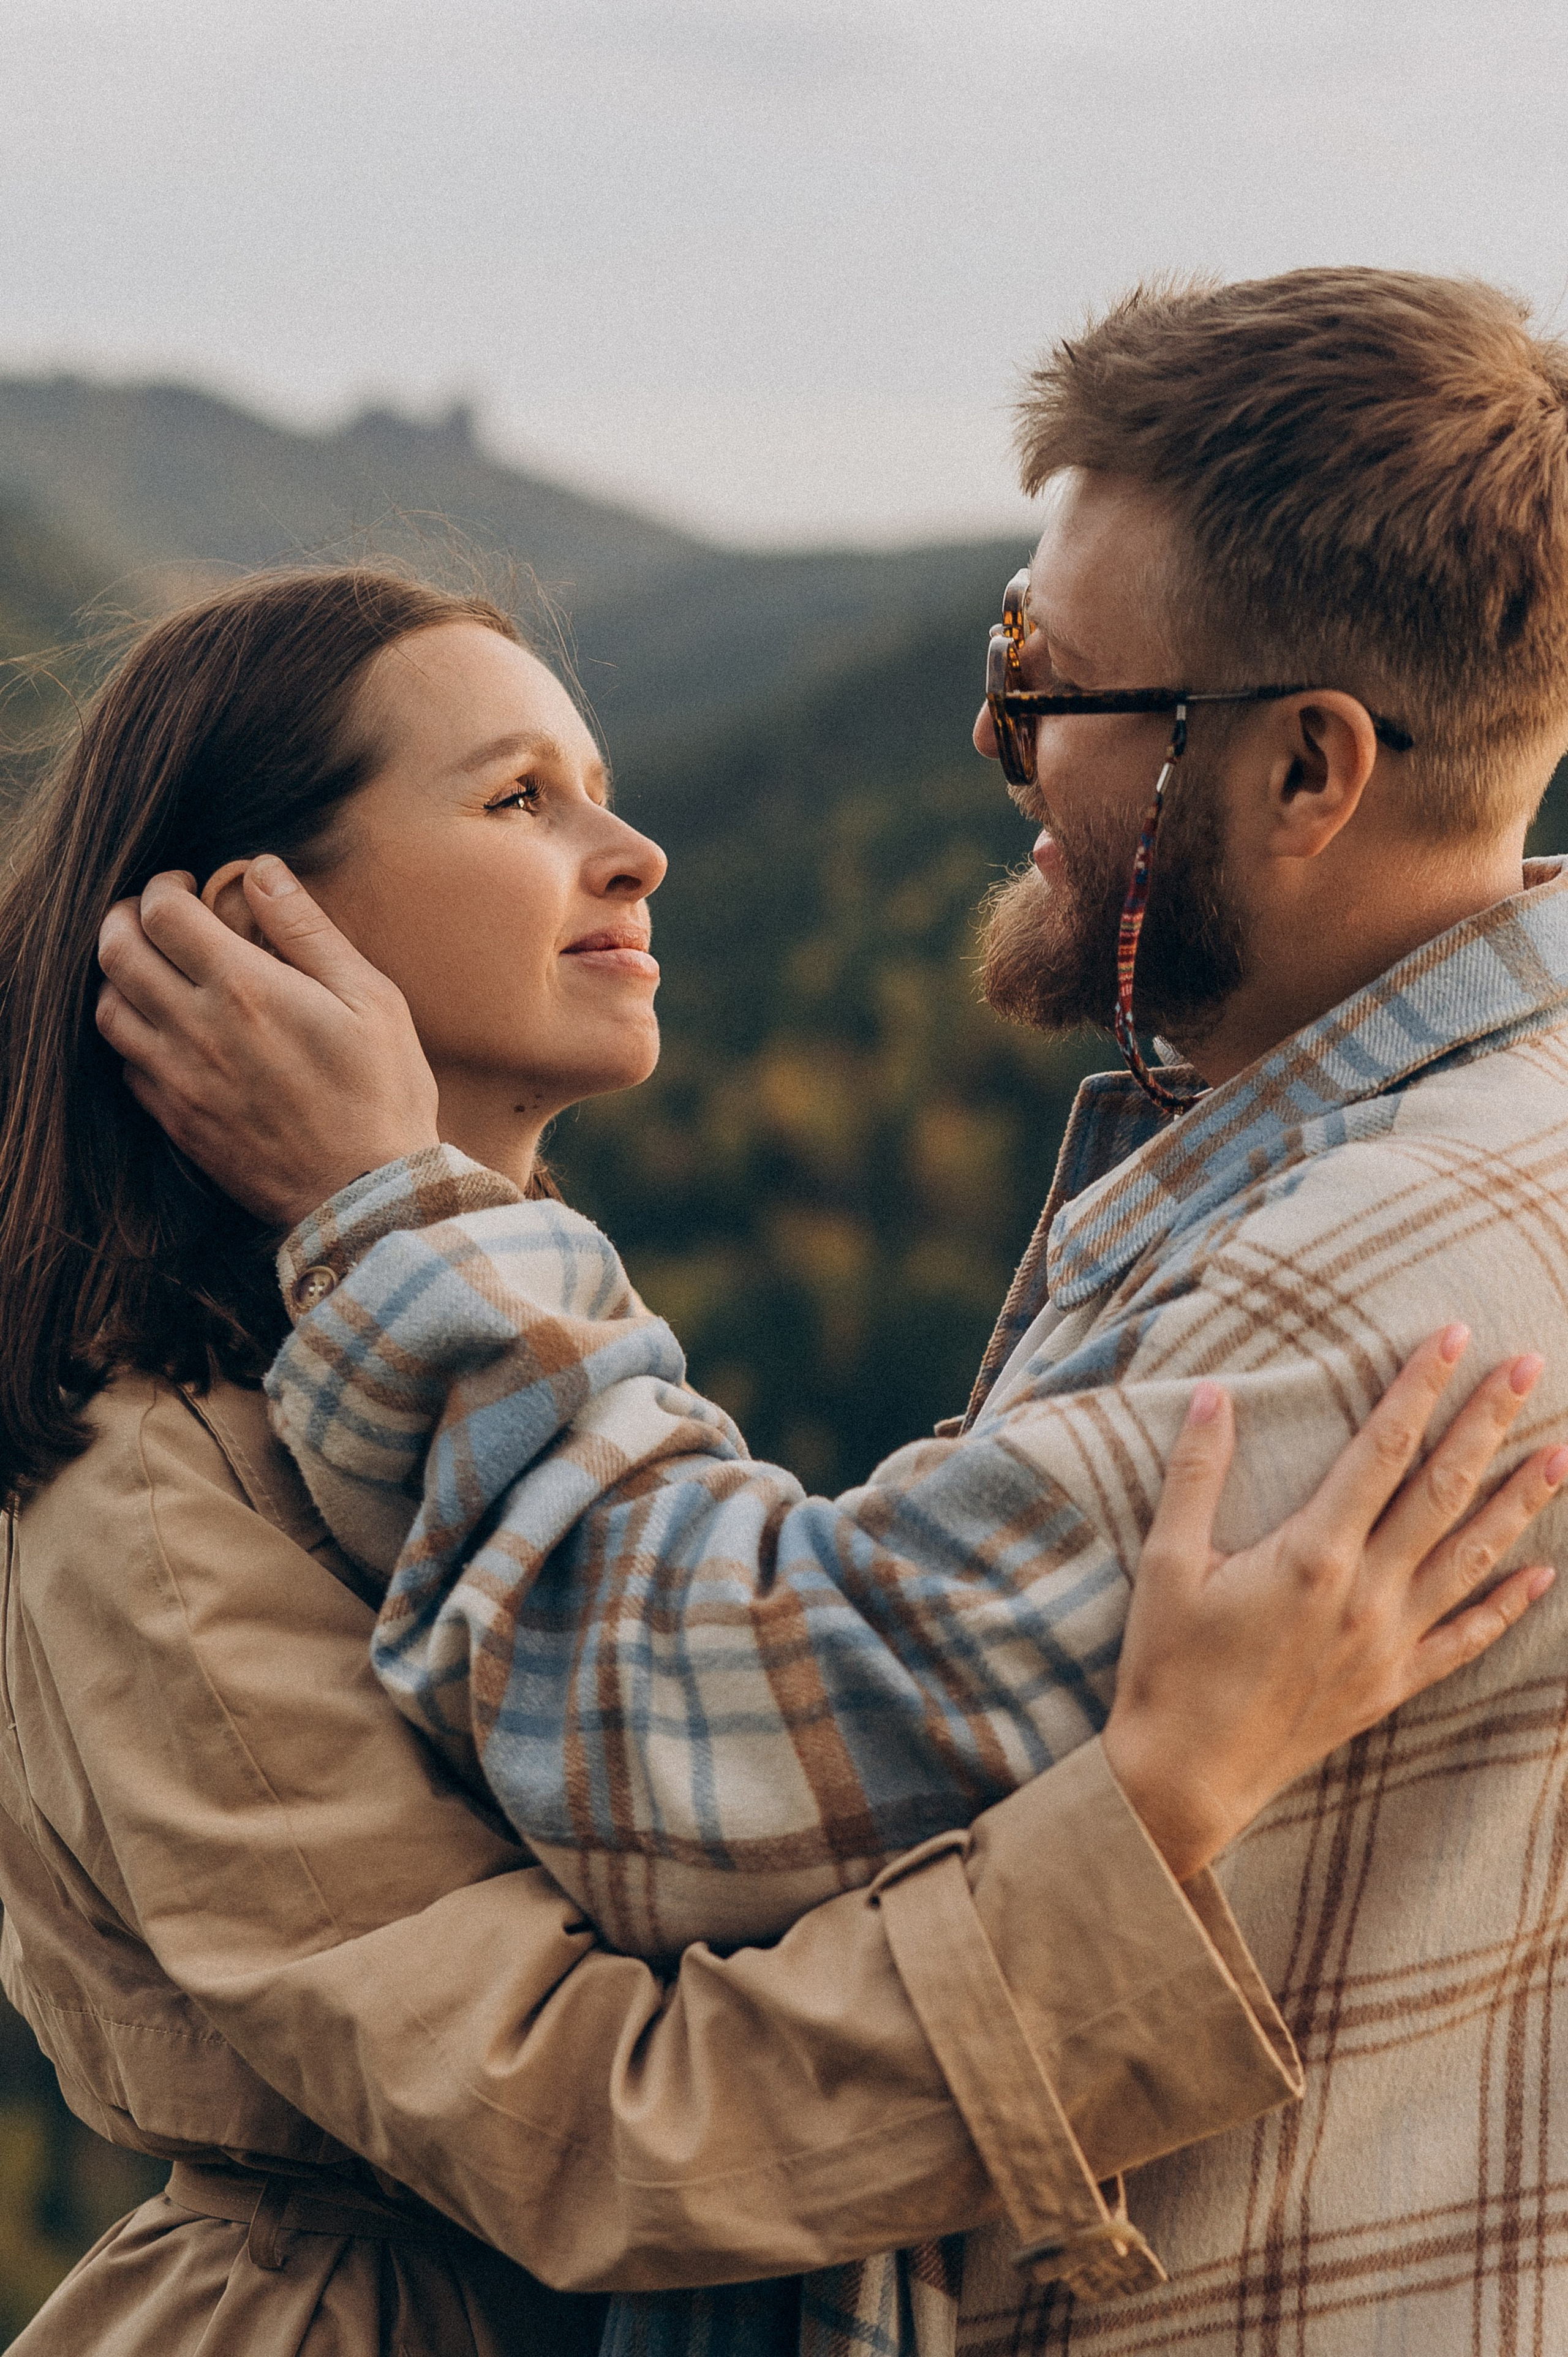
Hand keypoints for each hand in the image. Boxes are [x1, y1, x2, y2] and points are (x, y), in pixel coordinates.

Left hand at [96, 858, 440, 1228]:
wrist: (367, 1192)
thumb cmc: (382, 1091)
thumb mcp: (370, 997)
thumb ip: (307, 929)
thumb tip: (262, 870)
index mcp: (245, 989)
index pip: (161, 912)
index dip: (165, 886)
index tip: (188, 885)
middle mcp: (196, 1030)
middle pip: (116, 952)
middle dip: (125, 918)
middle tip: (157, 917)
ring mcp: (179, 1080)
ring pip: (109, 1010)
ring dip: (121, 978)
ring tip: (156, 971)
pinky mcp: (177, 1121)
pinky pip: (126, 1066)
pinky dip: (135, 1036)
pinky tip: (169, 1032)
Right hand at [1102, 1326, 1563, 1881]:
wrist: (1186, 1776)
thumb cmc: (1169, 1666)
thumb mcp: (1167, 1562)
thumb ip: (1196, 1474)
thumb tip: (1215, 1394)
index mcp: (1311, 1554)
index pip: (1381, 1450)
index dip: (1419, 1389)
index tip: (1454, 1338)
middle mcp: (1364, 1594)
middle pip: (1442, 1490)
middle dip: (1486, 1423)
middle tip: (1527, 1367)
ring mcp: (1387, 1643)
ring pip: (1470, 1558)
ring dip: (1519, 1503)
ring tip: (1560, 1454)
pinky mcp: (1391, 1686)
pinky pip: (1465, 1639)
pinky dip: (1507, 1606)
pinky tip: (1542, 1576)